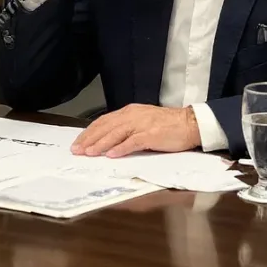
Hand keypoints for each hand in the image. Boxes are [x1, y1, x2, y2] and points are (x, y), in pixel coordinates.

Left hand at [70, 104, 200, 157]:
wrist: (190, 123)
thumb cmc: (168, 125)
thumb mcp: (143, 121)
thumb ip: (127, 128)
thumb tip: (108, 141)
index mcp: (130, 112)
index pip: (104, 121)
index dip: (89, 132)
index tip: (79, 143)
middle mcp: (133, 115)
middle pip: (106, 127)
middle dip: (90, 139)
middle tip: (77, 150)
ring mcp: (142, 124)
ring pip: (116, 133)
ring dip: (101, 144)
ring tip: (89, 153)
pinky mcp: (151, 135)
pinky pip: (133, 142)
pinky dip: (121, 148)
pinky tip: (111, 155)